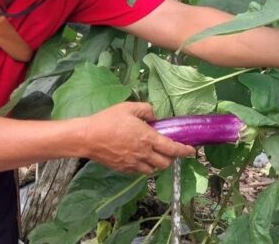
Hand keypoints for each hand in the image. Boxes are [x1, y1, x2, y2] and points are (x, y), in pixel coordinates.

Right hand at [81, 102, 195, 174]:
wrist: (87, 137)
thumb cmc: (108, 120)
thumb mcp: (128, 107)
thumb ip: (146, 109)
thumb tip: (155, 116)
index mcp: (147, 138)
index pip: (172, 148)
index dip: (184, 150)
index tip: (191, 151)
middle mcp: (143, 153)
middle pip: (165, 163)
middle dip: (171, 158)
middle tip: (169, 151)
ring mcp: (133, 163)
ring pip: (153, 169)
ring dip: (158, 163)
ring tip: (154, 155)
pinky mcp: (123, 169)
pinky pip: (139, 171)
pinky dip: (144, 166)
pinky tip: (140, 158)